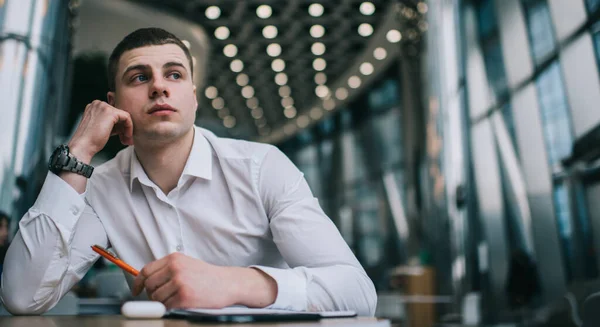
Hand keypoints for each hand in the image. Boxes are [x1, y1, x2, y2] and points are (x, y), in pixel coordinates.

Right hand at [68, 100, 132, 162]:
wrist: (83, 146)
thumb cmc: (89, 140)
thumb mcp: (100, 127)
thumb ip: (109, 122)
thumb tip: (123, 124)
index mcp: (93, 106)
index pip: (112, 113)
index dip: (118, 125)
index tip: (121, 135)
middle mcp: (98, 104)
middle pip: (119, 114)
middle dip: (123, 127)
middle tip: (125, 138)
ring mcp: (104, 106)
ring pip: (124, 116)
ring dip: (127, 129)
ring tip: (126, 140)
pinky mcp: (111, 112)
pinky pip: (127, 118)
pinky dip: (129, 128)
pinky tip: (126, 136)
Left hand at [132, 253, 276, 309]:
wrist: (228, 283)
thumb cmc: (208, 276)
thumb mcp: (187, 264)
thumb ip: (168, 268)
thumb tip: (146, 280)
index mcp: (174, 258)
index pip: (146, 270)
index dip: (138, 282)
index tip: (137, 290)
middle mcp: (175, 268)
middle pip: (150, 285)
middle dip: (153, 293)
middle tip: (162, 296)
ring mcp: (179, 282)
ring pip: (157, 297)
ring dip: (163, 302)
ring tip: (177, 298)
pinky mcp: (184, 296)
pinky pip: (167, 306)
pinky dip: (171, 307)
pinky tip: (182, 302)